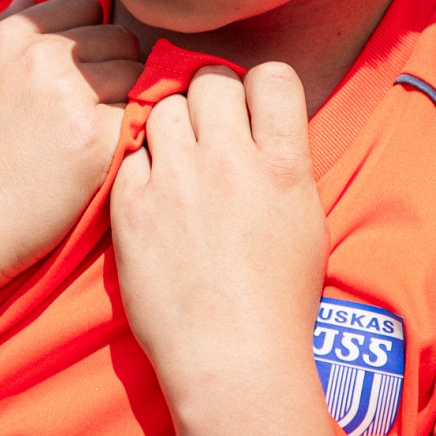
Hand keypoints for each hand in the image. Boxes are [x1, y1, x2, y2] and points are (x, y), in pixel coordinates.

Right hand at [0, 0, 141, 295]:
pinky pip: (141, 115)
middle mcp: (43, 56)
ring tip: (100, 133)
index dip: (87, 42)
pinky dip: (132, 133)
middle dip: (114, 67)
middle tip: (93, 110)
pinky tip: (107, 156)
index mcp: (11, 36)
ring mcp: (73, 95)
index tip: (76, 78)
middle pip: (117, 37)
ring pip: (136, 71)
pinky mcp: (98, 138)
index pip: (83, 7)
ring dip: (128, 98)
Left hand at [110, 63, 327, 401]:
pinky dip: (140, 165)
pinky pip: (130, 152)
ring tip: (176, 162)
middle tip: (205, 132)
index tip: (249, 111)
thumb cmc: (278, 303)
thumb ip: (283, 168)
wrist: (230, 358)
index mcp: (284, 166)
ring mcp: (177, 181)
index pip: (273, 77)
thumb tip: (264, 136)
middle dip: (208, 98)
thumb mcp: (305, 223)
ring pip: (164, 106)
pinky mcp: (132, 205)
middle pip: (211, 81)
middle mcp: (231, 161)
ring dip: (171, 124)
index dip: (257, 88)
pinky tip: (151, 195)